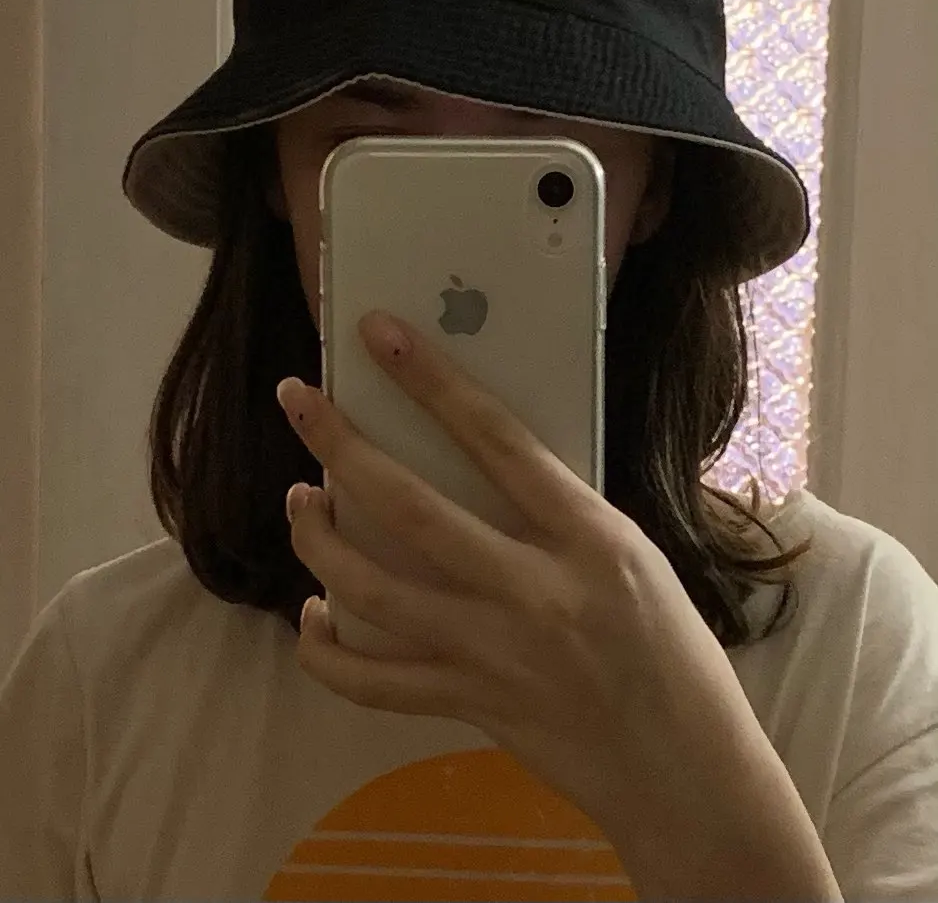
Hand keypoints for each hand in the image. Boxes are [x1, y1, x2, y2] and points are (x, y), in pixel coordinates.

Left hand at [276, 310, 765, 843]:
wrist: (689, 774)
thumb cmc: (674, 651)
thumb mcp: (633, 556)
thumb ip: (558, 516)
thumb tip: (479, 466)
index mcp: (590, 538)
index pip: (496, 439)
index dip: (432, 381)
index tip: (379, 335)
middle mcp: (536, 591)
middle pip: (412, 508)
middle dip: (342, 445)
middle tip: (296, 401)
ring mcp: (495, 655)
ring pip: (375, 591)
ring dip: (319, 540)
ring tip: (298, 501)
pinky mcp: (470, 707)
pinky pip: (374, 682)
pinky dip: (328, 650)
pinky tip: (312, 615)